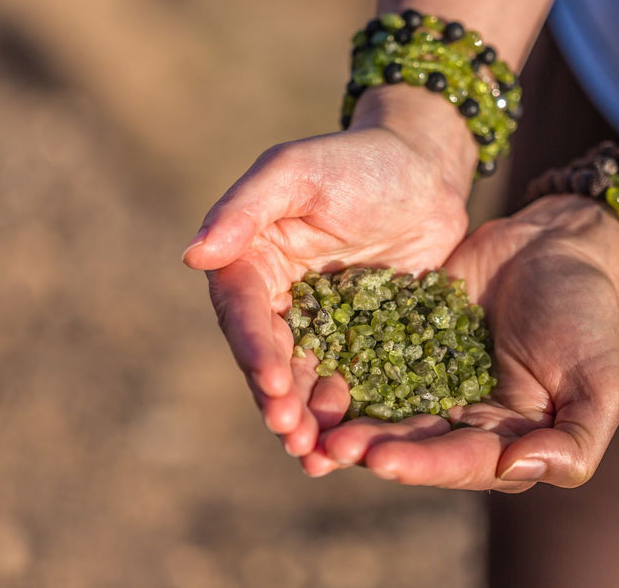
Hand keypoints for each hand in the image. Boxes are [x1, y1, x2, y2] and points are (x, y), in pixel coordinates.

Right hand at [187, 95, 477, 456]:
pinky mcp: (368, 341)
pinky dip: (353, 416)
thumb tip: (194, 255)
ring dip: (309, 420)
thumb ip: (246, 208)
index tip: (270, 382)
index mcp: (253, 263)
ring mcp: (325, 326)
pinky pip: (357, 382)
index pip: (245, 313)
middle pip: (272, 359)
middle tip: (293, 435)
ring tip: (318, 457)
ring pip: (308, 381)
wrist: (425, 170)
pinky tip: (357, 448)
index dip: (254, 350)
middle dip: (278, 400)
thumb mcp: (297, 171)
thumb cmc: (356, 160)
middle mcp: (281, 303)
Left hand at [303, 196, 618, 490]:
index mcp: (507, 442)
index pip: (461, 464)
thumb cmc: (587, 316)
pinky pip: (371, 358)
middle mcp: (463, 420)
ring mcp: (430, 380)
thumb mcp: (602, 385)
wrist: (556, 244)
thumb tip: (515, 470)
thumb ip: (573, 442)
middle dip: (372, 447)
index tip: (382, 460)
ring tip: (310, 418)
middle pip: (412, 443)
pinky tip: (311, 370)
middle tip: (330, 446)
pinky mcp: (405, 340)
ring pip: (383, 407)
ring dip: (348, 417)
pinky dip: (344, 368)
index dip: (422, 464)